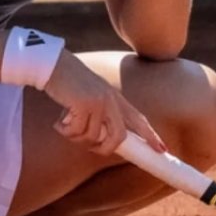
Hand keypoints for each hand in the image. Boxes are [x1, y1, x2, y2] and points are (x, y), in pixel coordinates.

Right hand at [42, 48, 166, 154]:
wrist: (54, 66)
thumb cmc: (69, 84)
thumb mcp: (91, 96)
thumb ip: (100, 115)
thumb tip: (100, 141)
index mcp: (115, 98)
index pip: (138, 119)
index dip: (151, 135)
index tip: (162, 149)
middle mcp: (111, 100)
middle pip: (119, 136)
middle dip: (105, 149)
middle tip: (91, 148)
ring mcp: (99, 101)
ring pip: (94, 137)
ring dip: (77, 138)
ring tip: (65, 126)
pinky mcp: (84, 104)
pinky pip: (77, 132)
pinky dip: (65, 131)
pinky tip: (58, 122)